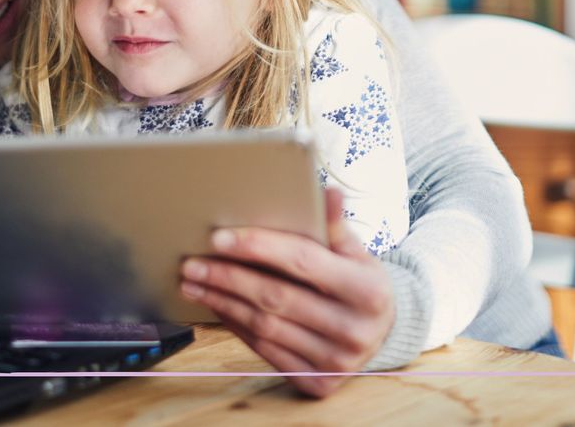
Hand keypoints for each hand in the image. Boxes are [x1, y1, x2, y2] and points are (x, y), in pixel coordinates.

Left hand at [179, 187, 394, 397]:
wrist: (383, 334)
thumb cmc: (361, 283)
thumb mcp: (357, 253)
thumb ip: (336, 226)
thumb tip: (326, 190)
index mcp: (367, 290)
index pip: (302, 262)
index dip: (259, 247)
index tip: (218, 238)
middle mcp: (354, 330)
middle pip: (276, 297)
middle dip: (228, 277)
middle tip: (191, 263)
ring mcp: (335, 361)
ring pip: (265, 326)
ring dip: (223, 302)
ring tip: (194, 283)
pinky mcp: (318, 383)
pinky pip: (265, 350)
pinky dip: (236, 326)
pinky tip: (217, 306)